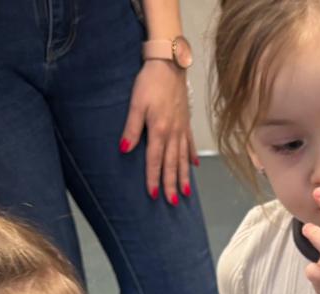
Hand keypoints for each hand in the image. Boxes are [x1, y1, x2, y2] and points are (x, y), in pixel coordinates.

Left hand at [123, 61, 195, 203]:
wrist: (169, 65)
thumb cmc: (150, 82)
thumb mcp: (136, 103)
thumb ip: (132, 128)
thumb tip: (125, 149)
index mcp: (159, 131)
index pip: (155, 160)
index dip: (153, 178)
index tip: (153, 194)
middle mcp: (173, 133)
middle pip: (171, 164)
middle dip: (171, 184)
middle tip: (172, 201)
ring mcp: (182, 129)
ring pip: (182, 158)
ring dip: (183, 176)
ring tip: (185, 192)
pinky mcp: (186, 123)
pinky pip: (189, 144)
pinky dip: (191, 157)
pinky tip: (194, 166)